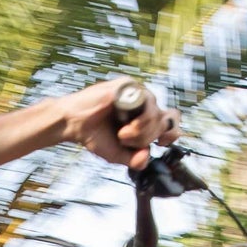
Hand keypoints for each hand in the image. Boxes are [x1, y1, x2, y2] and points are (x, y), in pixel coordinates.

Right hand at [61, 79, 178, 168]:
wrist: (74, 124)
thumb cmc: (95, 135)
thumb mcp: (119, 155)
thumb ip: (135, 161)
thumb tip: (146, 157)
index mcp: (145, 117)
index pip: (172, 120)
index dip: (172, 133)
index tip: (160, 144)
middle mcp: (144, 104)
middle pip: (164, 121)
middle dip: (148, 138)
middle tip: (127, 141)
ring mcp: (137, 93)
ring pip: (156, 114)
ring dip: (142, 132)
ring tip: (122, 135)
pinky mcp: (128, 85)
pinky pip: (146, 103)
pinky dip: (139, 121)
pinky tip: (123, 127)